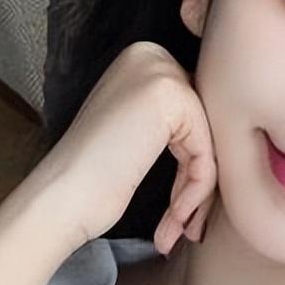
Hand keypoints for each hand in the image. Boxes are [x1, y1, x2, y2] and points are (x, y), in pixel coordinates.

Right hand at [36, 41, 217, 254]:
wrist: (59, 198)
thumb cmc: (94, 177)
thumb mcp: (140, 130)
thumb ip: (177, 120)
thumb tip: (225, 134)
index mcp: (143, 58)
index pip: (195, 116)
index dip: (194, 164)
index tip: (184, 206)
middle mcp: (151, 55)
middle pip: (205, 127)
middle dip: (199, 180)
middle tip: (185, 223)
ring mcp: (160, 71)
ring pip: (209, 143)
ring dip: (197, 194)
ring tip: (178, 228)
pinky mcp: (171, 97)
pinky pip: (206, 154)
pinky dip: (195, 193)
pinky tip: (175, 221)